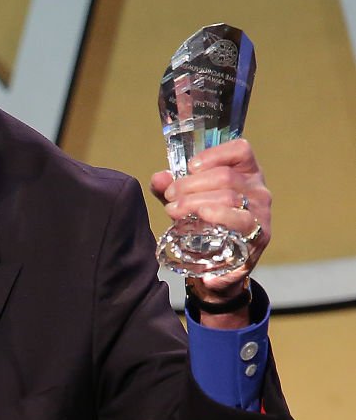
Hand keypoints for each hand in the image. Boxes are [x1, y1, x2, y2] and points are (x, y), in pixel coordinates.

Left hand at [150, 138, 269, 314]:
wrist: (216, 269)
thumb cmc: (204, 227)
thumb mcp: (185, 203)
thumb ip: (171, 188)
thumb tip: (158, 178)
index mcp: (246, 174)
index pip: (240, 150)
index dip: (214, 155)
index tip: (189, 167)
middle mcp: (258, 190)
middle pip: (225, 176)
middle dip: (190, 184)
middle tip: (169, 197)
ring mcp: (261, 213)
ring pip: (228, 197)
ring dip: (195, 202)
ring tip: (173, 210)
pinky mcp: (259, 236)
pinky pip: (241, 222)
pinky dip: (218, 217)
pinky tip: (201, 220)